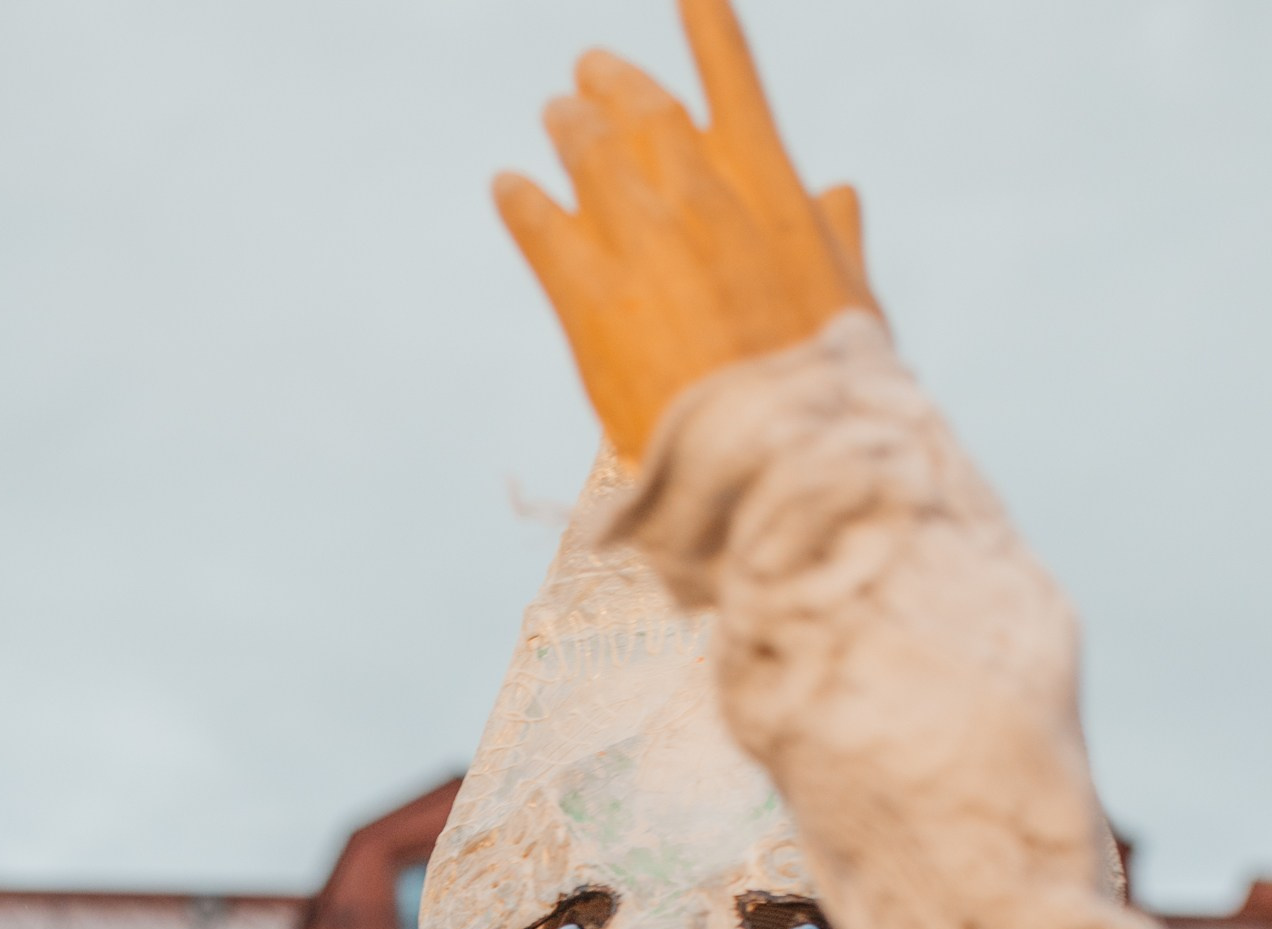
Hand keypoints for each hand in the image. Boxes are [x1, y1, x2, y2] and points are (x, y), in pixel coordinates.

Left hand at [494, 0, 876, 463]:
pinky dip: (521, 201)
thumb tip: (840, 192)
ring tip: (555, 117)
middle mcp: (698, 194)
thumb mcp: (851, 305)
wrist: (771, 455)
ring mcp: (638, 238)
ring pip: (586, 156)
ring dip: (568, 130)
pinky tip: (508, 188)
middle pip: (642, 112)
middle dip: (615, 84)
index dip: (708, 27)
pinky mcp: (587, 295)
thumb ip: (837, 238)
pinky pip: (539, 226)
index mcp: (771, 188)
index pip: (733, 82)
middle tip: (590, 72)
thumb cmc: (825, 389)